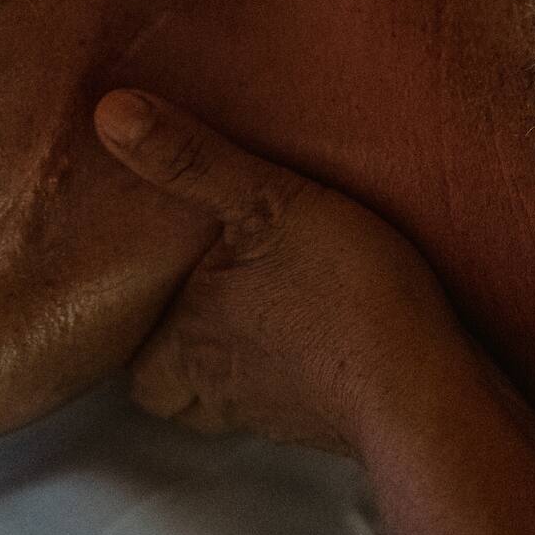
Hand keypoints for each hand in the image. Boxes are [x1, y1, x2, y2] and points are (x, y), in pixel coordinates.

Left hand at [94, 91, 477, 458]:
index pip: (131, 363)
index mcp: (186, 342)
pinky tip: (320, 338)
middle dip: (177, 354)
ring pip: (229, 403)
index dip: (137, 331)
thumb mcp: (265, 201)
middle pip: (172, 392)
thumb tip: (110, 111)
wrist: (424, 387)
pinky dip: (296, 379)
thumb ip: (190, 159)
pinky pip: (294, 406)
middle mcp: (220, 389)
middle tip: (195, 303)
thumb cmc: (341, 293)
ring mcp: (277, 415)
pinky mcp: (330, 422)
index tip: (149, 292)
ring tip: (253, 318)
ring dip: (234, 368)